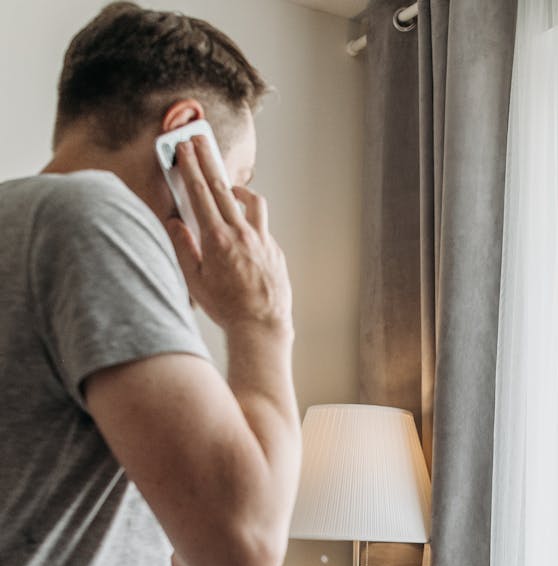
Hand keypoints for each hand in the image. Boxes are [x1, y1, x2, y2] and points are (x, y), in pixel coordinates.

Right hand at [166, 135, 292, 332]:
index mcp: (217, 239)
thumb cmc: (227, 309)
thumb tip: (175, 224)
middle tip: (199, 138)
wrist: (261, 327)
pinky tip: (243, 233)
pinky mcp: (275, 250)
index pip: (200, 193)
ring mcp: (262, 240)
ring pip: (251, 201)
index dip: (191, 166)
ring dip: (237, 190)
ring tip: (228, 188)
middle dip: (208, 159)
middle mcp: (242, 233)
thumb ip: (184, 248)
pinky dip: (250, 223)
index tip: (184, 146)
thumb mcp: (195, 281)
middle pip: (222, 186)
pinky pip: (262, 227)